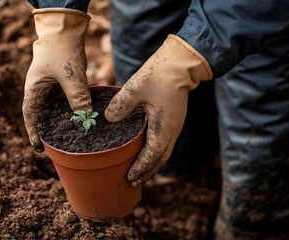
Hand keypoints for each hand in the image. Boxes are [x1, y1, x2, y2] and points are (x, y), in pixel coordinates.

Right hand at [23, 8, 91, 151]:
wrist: (65, 29)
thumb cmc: (62, 50)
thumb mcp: (71, 76)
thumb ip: (78, 97)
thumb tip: (86, 118)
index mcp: (34, 89)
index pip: (30, 115)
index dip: (33, 132)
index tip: (38, 148)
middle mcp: (40, 90)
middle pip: (41, 114)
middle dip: (47, 130)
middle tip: (56, 145)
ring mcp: (51, 86)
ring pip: (54, 108)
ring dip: (59, 120)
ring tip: (68, 135)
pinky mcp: (62, 82)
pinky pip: (64, 100)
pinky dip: (69, 109)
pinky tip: (78, 116)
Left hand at [105, 35, 212, 186]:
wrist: (180, 64)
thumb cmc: (159, 75)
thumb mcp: (135, 88)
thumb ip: (120, 105)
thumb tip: (108, 119)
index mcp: (163, 127)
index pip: (152, 156)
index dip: (140, 168)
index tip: (129, 177)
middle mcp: (172, 131)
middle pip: (160, 160)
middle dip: (147, 172)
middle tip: (134, 182)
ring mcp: (175, 127)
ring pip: (164, 153)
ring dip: (152, 165)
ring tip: (140, 173)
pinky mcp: (173, 121)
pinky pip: (165, 144)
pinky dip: (156, 154)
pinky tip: (146, 152)